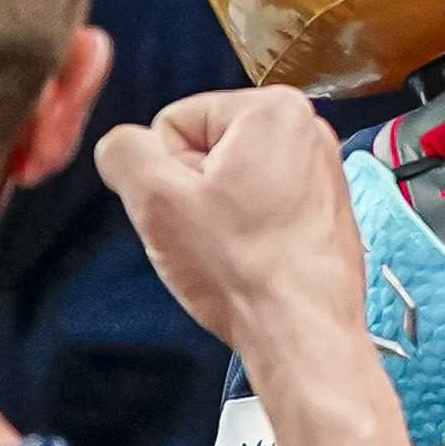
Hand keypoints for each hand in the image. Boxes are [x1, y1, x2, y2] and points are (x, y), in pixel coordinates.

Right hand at [100, 89, 372, 380]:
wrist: (302, 336)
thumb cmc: (245, 273)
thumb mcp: (154, 199)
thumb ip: (123, 152)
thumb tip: (121, 146)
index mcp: (273, 109)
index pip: (173, 122)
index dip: (164, 172)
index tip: (190, 210)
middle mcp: (308, 132)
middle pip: (203, 149)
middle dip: (191, 193)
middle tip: (210, 234)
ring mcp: (321, 173)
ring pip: (229, 183)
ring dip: (216, 216)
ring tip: (232, 250)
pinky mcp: (323, 211)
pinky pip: (259, 209)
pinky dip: (247, 233)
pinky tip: (252, 260)